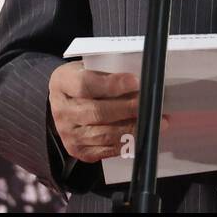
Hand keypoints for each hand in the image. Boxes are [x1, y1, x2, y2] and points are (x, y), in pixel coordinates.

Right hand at [48, 63, 167, 163]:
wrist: (66, 103)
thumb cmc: (83, 80)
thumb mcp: (89, 67)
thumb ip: (108, 71)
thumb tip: (141, 78)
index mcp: (62, 82)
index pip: (85, 84)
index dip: (112, 85)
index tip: (136, 81)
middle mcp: (61, 110)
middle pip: (97, 112)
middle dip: (128, 108)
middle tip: (150, 104)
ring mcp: (68, 133)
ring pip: (103, 134)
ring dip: (133, 128)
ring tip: (155, 121)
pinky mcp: (78, 150)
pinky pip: (105, 149)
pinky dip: (126, 142)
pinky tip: (142, 134)